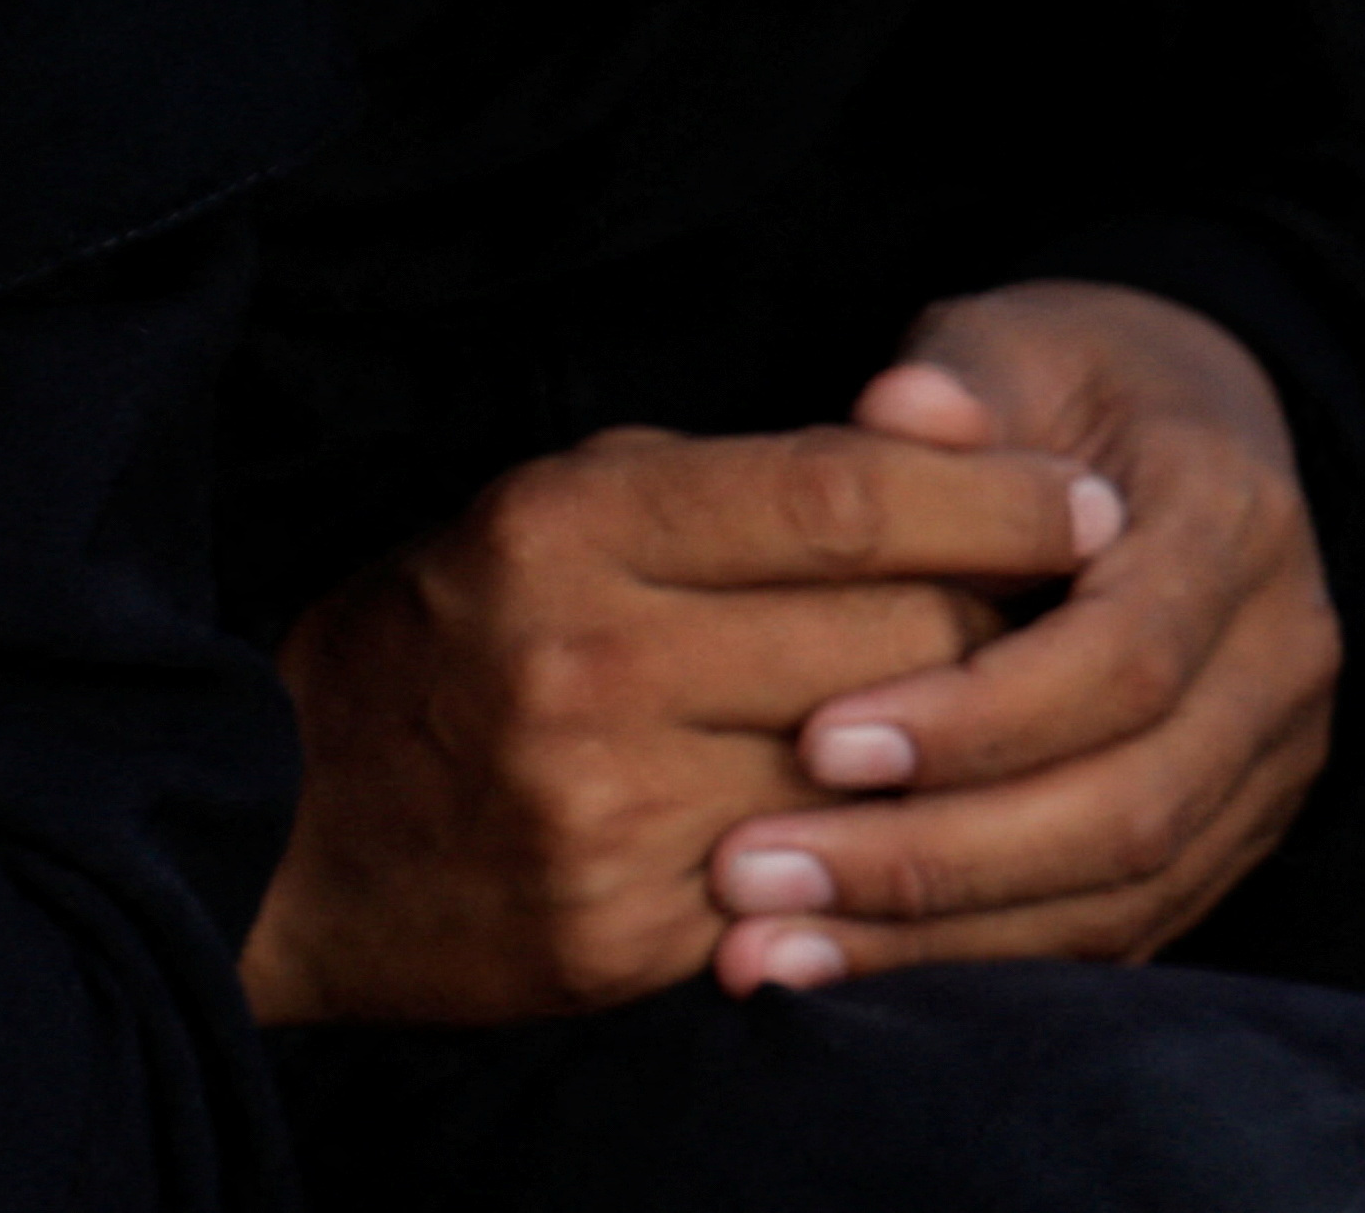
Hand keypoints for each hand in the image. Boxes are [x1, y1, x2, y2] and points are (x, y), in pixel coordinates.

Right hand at [246, 420, 1112, 1024]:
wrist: (280, 827)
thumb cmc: (445, 638)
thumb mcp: (549, 507)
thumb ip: (735, 478)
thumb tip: (944, 429)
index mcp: (563, 525)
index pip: (838, 497)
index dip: (991, 496)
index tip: (1084, 496)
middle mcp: (588, 662)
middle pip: (896, 643)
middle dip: (1005, 627)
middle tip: (1070, 616)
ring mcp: (608, 812)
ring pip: (884, 780)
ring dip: (961, 755)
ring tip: (1005, 722)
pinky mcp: (624, 936)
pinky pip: (821, 895)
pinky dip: (881, 861)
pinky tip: (909, 828)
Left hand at [703, 285, 1337, 991]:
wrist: (1181, 419)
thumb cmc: (1061, 379)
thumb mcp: (1011, 343)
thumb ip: (957, 379)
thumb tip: (898, 405)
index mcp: (1233, 527)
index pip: (1123, 659)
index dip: (976, 712)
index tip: (817, 737)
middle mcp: (1277, 661)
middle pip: (1130, 804)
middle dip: (938, 856)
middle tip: (757, 873)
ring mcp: (1264, 761)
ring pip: (1124, 890)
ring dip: (941, 936)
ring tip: (767, 949)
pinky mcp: (1224, 830)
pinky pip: (1114, 924)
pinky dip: (979, 959)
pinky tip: (841, 970)